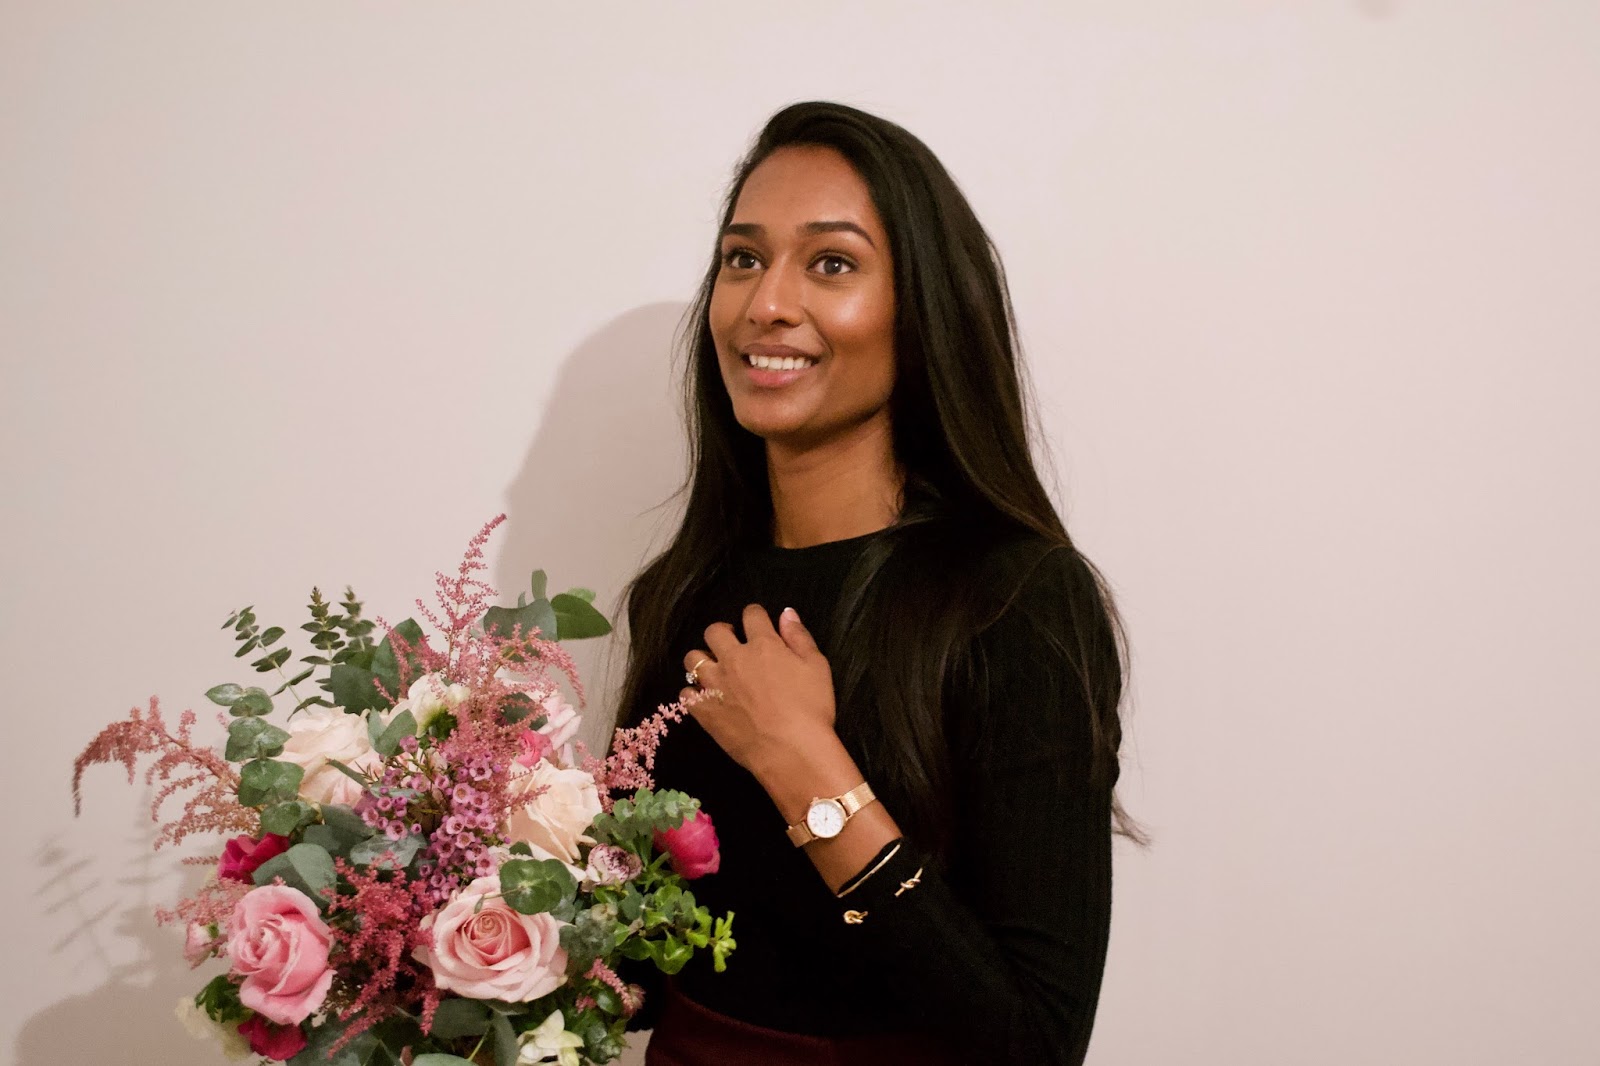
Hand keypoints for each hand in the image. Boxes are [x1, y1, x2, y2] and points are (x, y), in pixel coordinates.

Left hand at [680, 604, 836, 777]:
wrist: (792, 751)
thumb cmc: (811, 709)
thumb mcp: (817, 667)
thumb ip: (799, 637)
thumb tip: (786, 613)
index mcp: (763, 645)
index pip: (751, 615)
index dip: (754, 616)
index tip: (757, 623)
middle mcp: (734, 660)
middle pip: (713, 631)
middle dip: (722, 632)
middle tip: (732, 644)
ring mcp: (715, 685)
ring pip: (692, 659)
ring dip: (702, 660)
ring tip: (715, 670)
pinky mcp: (704, 711)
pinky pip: (686, 693)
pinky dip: (693, 693)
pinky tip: (706, 698)